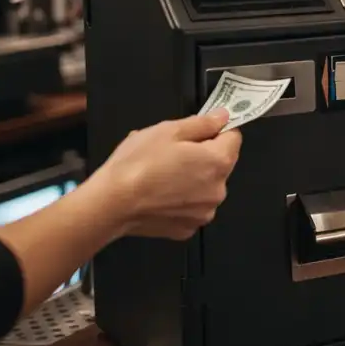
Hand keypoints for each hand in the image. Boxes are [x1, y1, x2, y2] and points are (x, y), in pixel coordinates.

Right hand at [90, 109, 241, 240]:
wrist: (111, 204)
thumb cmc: (137, 165)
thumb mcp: (169, 130)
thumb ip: (202, 123)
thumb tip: (222, 117)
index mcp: (218, 162)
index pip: (233, 138)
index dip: (217, 130)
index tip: (202, 129)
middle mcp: (218, 190)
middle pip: (220, 164)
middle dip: (203, 155)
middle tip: (173, 152)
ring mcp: (203, 213)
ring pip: (206, 186)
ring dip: (193, 178)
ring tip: (163, 174)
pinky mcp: (187, 228)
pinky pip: (192, 207)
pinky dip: (181, 200)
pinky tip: (160, 193)